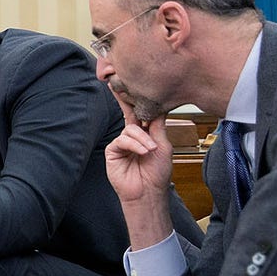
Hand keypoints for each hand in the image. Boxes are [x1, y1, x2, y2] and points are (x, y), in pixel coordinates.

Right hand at [103, 95, 178, 246]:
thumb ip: (157, 126)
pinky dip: (134, 145)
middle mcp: (132, 136)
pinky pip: (122, 140)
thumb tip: (157, 107)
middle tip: (118, 86)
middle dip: (124, 100)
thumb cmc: (157, 172)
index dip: (136, 99)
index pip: (141, 113)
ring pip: (130, 129)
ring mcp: (122, 143)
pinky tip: (142, 152)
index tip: (131, 84)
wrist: (149, 192)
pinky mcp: (113, 151)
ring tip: (150, 151)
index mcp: (146, 133)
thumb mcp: (163, 145)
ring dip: (142, 139)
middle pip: (129, 114)